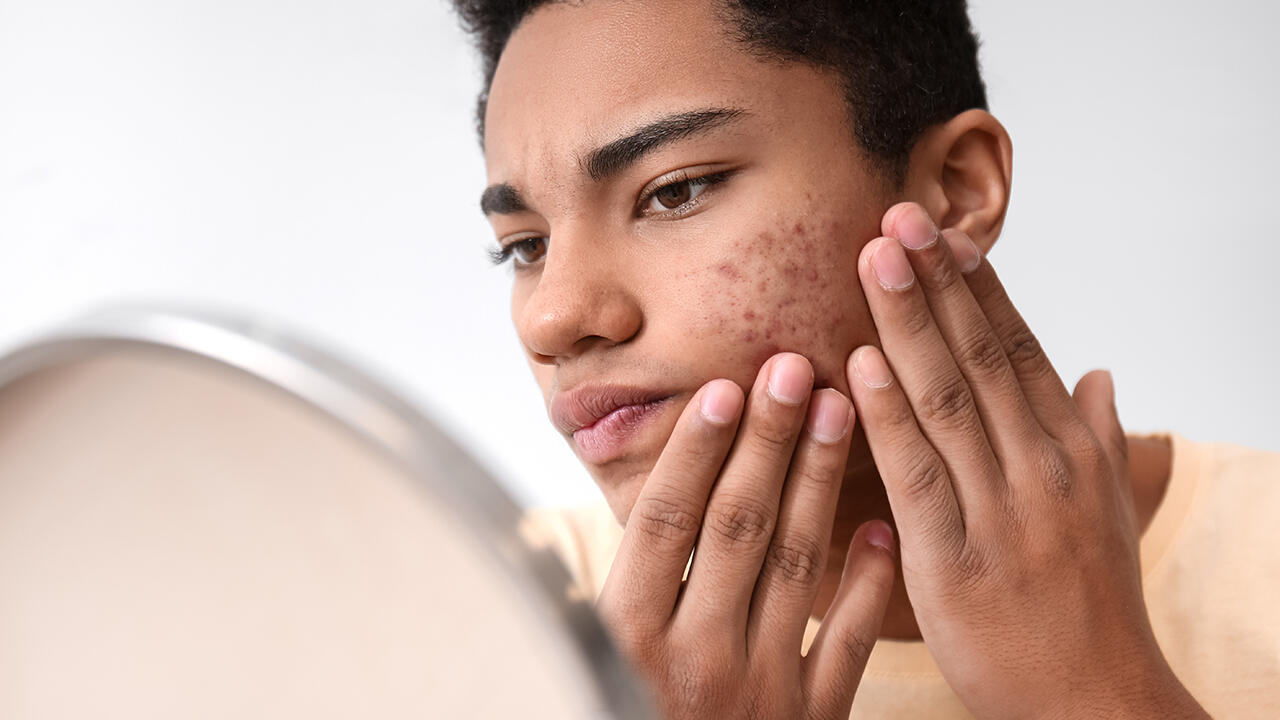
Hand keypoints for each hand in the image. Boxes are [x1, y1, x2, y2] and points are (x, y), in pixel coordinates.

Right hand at [596, 354, 895, 719]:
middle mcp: (691, 658)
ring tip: (843, 407)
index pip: (667, 521)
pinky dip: (867, 579)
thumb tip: (626, 484)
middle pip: (738, 526)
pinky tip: (880, 522)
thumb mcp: (597, 651)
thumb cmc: (629, 711)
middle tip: (797, 365)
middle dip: (770, 440)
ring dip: (821, 480)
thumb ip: (617, 579)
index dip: (697, 449)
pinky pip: (847, 640)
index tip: (728, 385)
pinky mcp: (811, 719)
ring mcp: (757, 689)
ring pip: (796, 563)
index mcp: (626, 635)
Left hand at [847, 203, 1205, 718]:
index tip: (943, 232)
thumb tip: (1098, 372)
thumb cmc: (1094, 605)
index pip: (1019, 349)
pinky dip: (888, 416)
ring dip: (908, 323)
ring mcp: (1001, 511)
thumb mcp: (1107, 511)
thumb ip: (1096, 434)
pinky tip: (860, 364)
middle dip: (937, 282)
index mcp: (1069, 451)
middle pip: (981, 356)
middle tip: (898, 216)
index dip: (978, 288)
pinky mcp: (956, 560)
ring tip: (875, 258)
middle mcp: (1040, 467)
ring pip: (948, 399)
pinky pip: (917, 475)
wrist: (1098, 702)